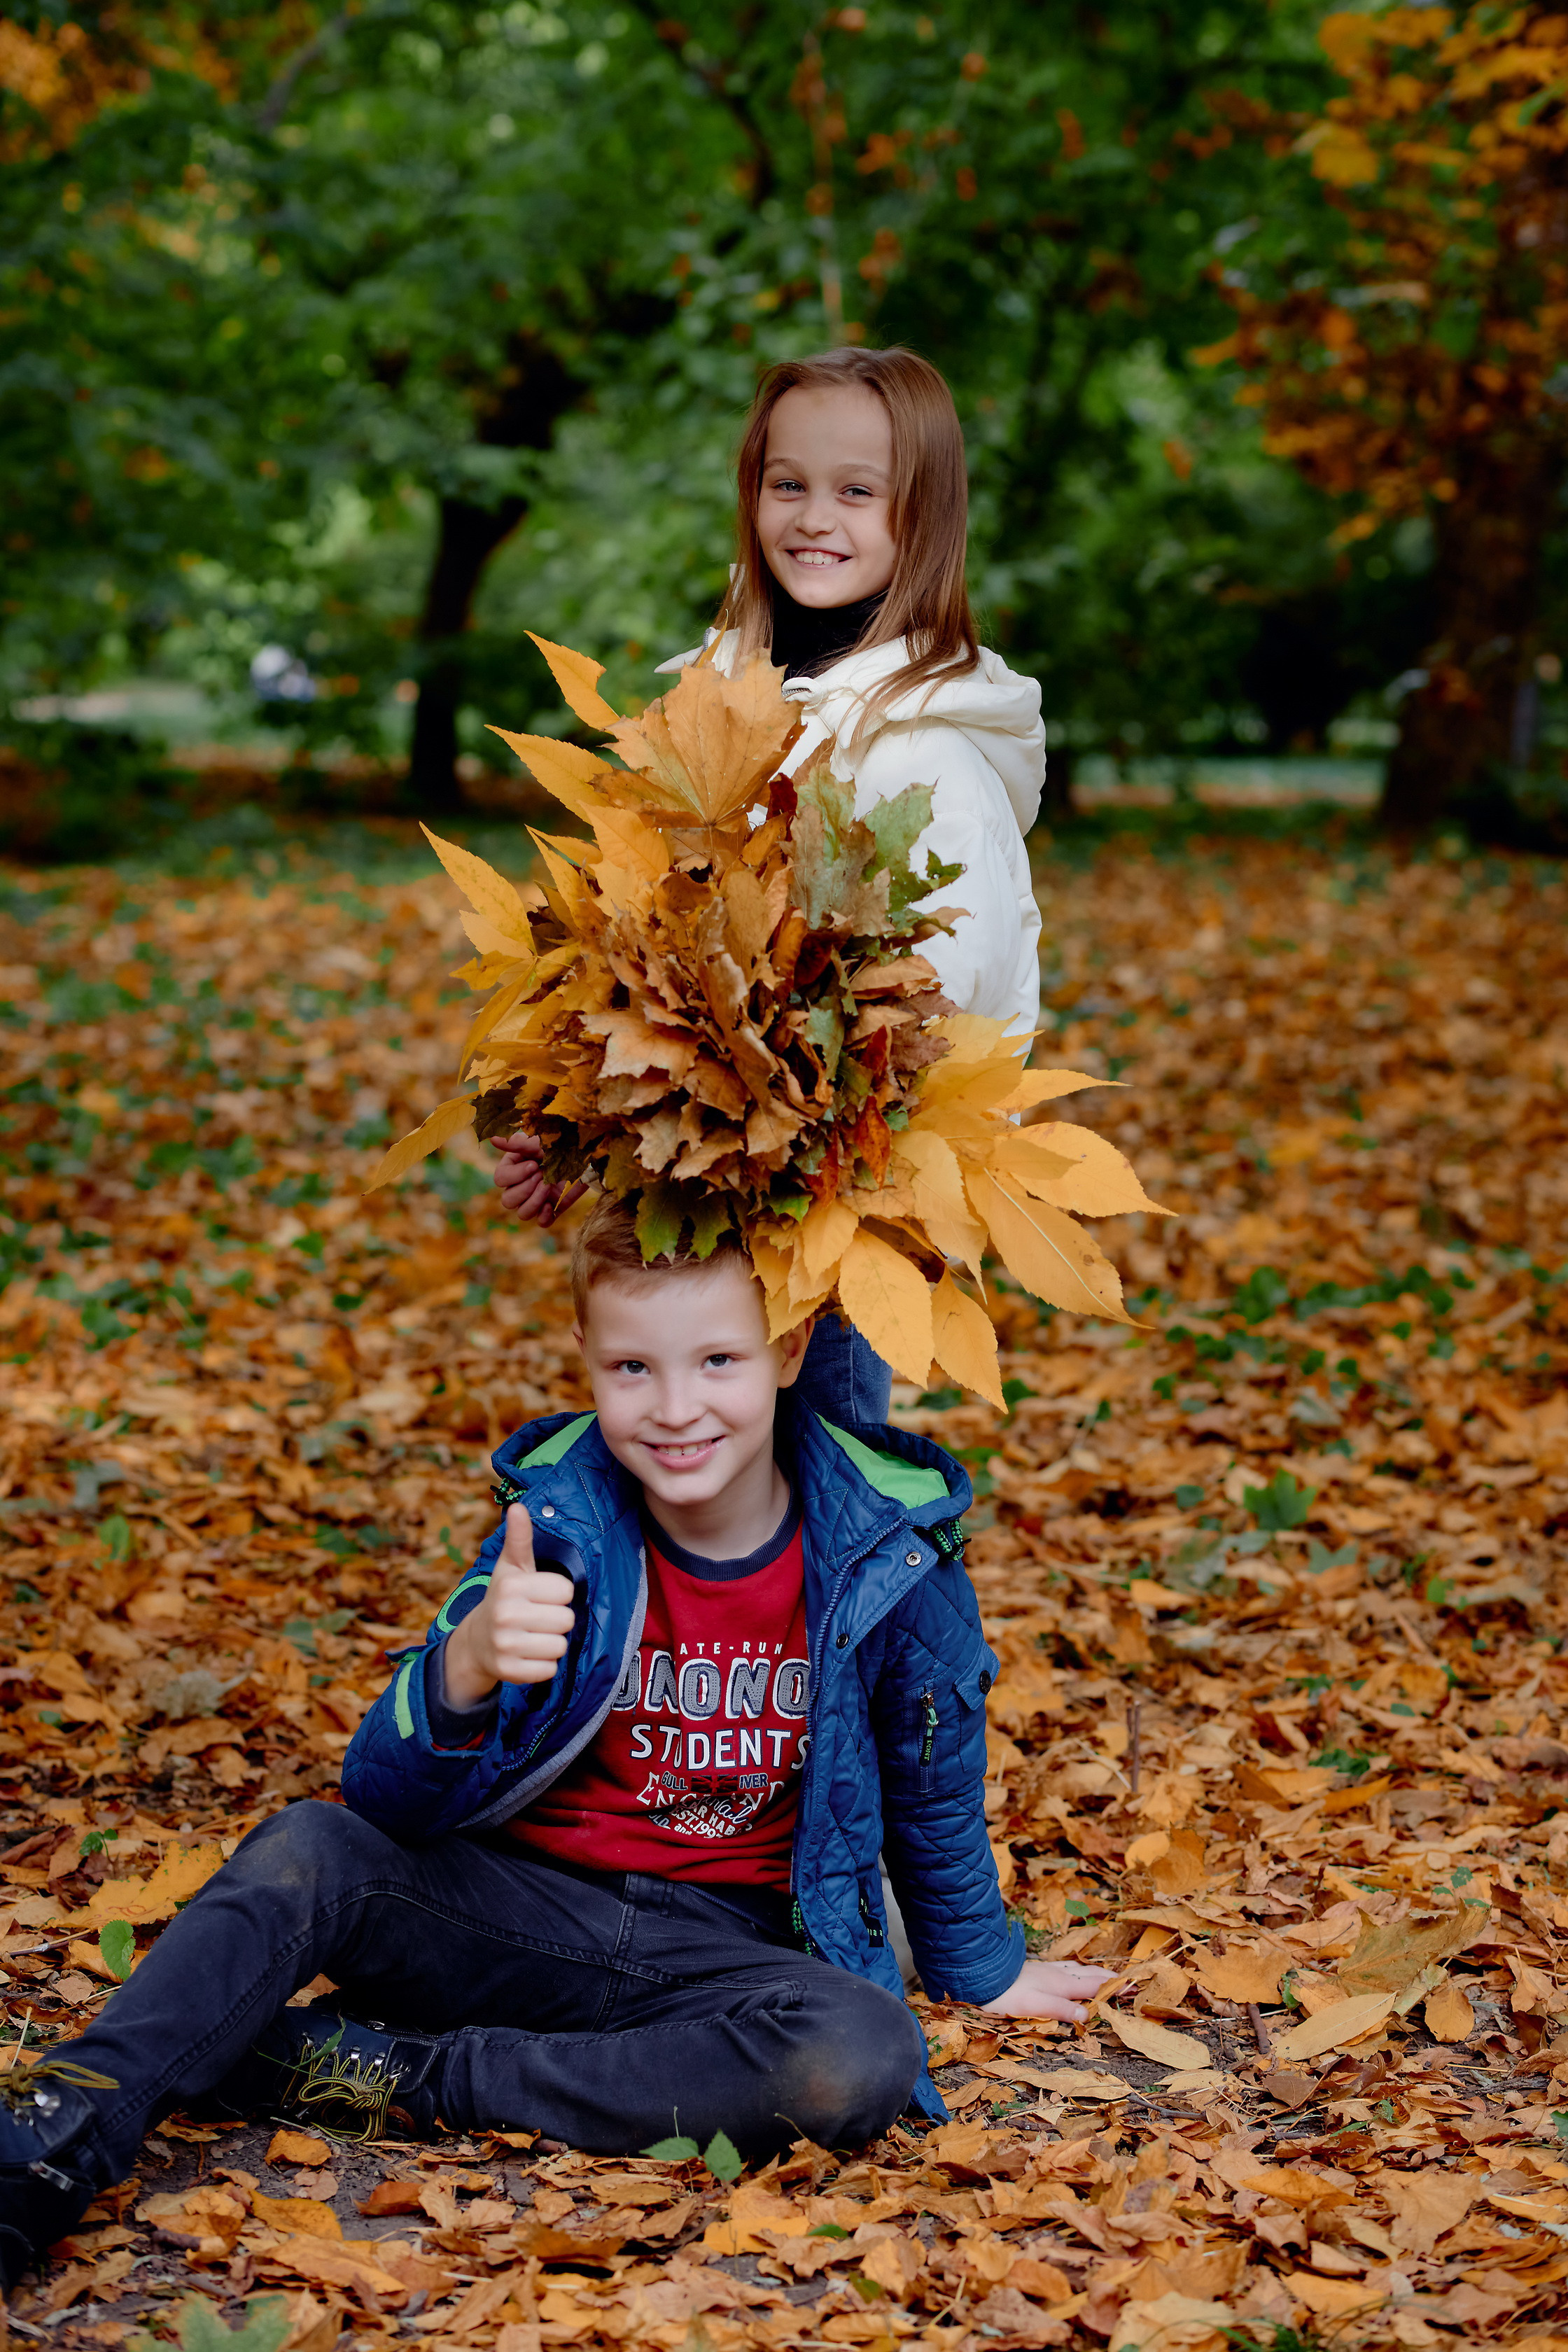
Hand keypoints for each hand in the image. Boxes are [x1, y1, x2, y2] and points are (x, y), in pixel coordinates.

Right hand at [441, 1505, 575, 1708]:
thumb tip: (518, 1507)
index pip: (566, 1590)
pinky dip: (544, 1665)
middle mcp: (505, 1614)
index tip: (540, 1596)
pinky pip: (550, 1670)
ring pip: (560, 1646)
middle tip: (537, 1618)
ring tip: (533, 1636)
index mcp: (511, 1585)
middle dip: (557, 1619)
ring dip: (552, 1643)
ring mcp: (505, 1645)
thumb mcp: (511, 1568)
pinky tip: (527, 1655)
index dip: (557, 1594)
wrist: (476, 1642)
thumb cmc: (504, 1598)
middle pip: (567, 1619)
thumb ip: (520, 1539)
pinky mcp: (509, 1672)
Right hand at [489, 1132, 587, 1226]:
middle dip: (524, 1189)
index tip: (534, 1165)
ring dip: (534, 1201)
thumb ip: (517, 1143)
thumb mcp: (541, 1140)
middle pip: (507, 1200)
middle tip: (542, 1174)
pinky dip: (544, 1216)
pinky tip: (551, 1205)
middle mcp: (523, 1184)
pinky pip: (542, 1222)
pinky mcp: (554, 1207)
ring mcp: (538, 1198)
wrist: (590, 1152)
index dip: (515, 1175)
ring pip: (522, 1213)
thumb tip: (492, 1139)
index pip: (500, 1179)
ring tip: (547, 1186)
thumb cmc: (563, 1141)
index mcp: (515, 1166)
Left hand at [978, 1960, 1115, 2023]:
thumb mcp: (1035, 2005)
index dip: (1115, 1988)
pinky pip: (1068, 1967)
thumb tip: (1088, 2015)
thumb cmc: (1008, 1994)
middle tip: (1128, 1982)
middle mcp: (1059, 1974)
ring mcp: (1049, 1969)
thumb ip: (1061, 2009)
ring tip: (1108, 1975)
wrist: (984, 1974)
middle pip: (1091, 1974)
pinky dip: (1081, 1970)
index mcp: (1063, 1984)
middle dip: (1111, 1978)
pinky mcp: (1040, 1969)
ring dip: (1097, 1972)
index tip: (1134, 1988)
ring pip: (1080, 1969)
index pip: (1096, 1985)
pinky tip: (1075, 1971)